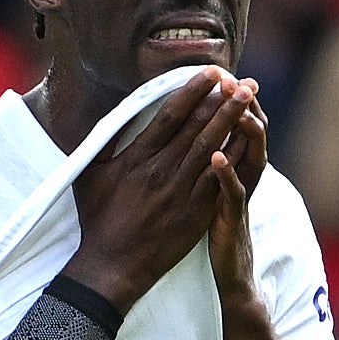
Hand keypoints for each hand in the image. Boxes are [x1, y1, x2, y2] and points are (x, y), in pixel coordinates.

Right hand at [65, 73, 243, 305]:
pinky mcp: (195, 213)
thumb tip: (113, 113)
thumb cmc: (97, 220)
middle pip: (197, 126)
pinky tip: (248, 140)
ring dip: (232, 120)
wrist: (111, 266)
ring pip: (212, 148)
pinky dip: (234, 157)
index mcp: (136, 158)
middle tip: (241, 79)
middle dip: (221, 99)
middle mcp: (161, 170)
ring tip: (249, 98)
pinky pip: (219, 179)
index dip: (191, 90)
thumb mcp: (90, 175)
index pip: (169, 114)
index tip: (210, 73)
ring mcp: (180, 192)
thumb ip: (103, 142)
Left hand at [202, 86, 269, 310]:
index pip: (236, 125)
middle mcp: (242, 177)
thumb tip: (185, 133)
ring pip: (249, 157)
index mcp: (232, 167)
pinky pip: (233, 194)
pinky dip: (228, 175)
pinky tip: (218, 157)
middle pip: (249, 134)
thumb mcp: (209, 190)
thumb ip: (203, 162)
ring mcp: (239, 198)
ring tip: (238, 106)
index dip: (231, 100)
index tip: (220, 75)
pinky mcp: (232, 219)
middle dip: (242, 106)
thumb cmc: (212, 229)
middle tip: (236, 80)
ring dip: (244, 131)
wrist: (230, 274)